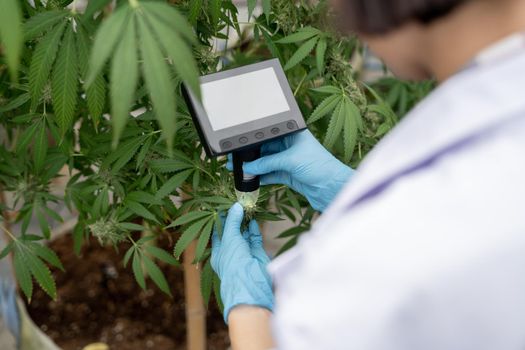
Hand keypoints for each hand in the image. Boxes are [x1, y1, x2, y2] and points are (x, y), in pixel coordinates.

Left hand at [211, 203, 273, 322]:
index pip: (217, 233)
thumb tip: (236, 206)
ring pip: (245, 235)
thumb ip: (233, 221)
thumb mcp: (229, 238)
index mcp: (219, 252)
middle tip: (237, 205)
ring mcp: (245, 254)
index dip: (221, 220)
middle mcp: (231, 253)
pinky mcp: (257, 254)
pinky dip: (254, 230)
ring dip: (245, 223)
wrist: (250, 280)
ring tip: (246, 209)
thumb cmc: (233, 261)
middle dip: (235, 220)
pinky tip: (253, 221)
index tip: (224, 206)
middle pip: (232, 233)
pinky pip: (255, 239)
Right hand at [229, 130, 353, 210]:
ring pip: (267, 163)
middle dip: (251, 156)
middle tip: (236, 161)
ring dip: (254, 168)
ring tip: (239, 171)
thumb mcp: (290, 160)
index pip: (269, 134)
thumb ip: (267, 163)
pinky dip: (261, 177)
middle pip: (266, 149)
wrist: (333, 189)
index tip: (240, 146)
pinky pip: (271, 174)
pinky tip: (251, 179)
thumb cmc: (320, 167)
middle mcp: (291, 146)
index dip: (254, 140)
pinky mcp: (290, 175)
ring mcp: (290, 161)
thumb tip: (249, 166)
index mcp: (293, 134)